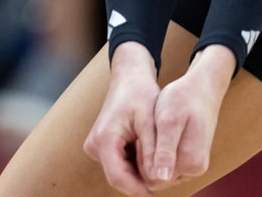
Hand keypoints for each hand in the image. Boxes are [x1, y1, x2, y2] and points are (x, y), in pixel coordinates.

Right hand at [83, 43, 160, 196]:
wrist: (129, 76)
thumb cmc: (140, 93)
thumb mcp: (150, 121)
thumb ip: (153, 151)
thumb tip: (159, 179)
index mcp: (103, 140)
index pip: (118, 178)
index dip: (138, 189)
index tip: (158, 192)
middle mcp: (94, 146)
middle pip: (119, 176)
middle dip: (142, 180)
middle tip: (166, 178)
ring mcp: (97, 146)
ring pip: (120, 171)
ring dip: (140, 172)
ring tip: (162, 164)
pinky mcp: (103, 145)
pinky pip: (120, 163)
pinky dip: (136, 163)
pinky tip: (153, 155)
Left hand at [145, 45, 233, 189]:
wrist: (203, 87)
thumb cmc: (184, 98)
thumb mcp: (169, 121)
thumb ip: (165, 150)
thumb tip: (161, 177)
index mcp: (190, 162)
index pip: (154, 180)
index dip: (142, 162)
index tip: (142, 137)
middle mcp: (195, 169)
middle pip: (158, 179)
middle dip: (147, 160)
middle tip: (146, 133)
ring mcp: (195, 165)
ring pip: (163, 173)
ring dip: (153, 156)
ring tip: (154, 132)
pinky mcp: (192, 159)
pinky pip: (169, 165)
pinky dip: (160, 154)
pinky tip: (160, 135)